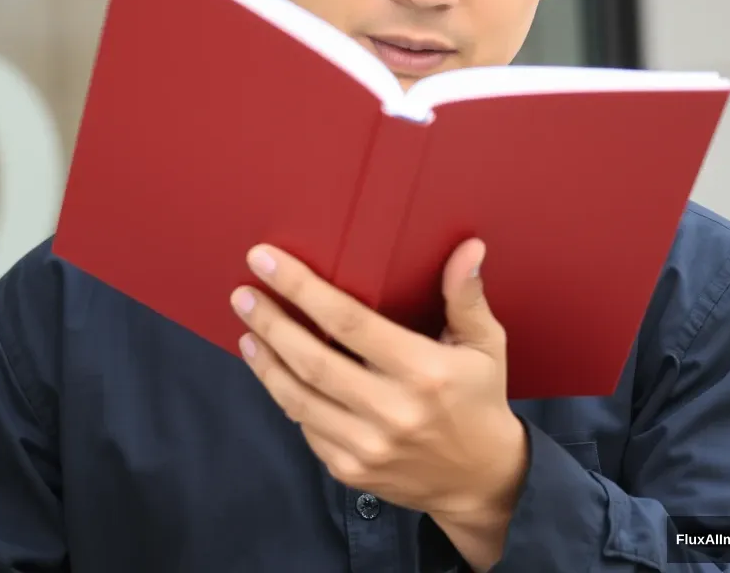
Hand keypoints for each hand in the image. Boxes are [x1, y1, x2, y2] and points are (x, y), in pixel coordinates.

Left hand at [229, 238, 527, 526]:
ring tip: (247, 328)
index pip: (349, 322)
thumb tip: (469, 248)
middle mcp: (392, 411)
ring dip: (266, 361)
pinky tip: (273, 370)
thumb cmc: (479, 399)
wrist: (482, 481)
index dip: (302, 289)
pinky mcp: (351, 471)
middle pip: (312, 360)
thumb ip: (467, 297)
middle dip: (271, 322)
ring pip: (298, 399)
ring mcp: (368, 447)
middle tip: (243, 295)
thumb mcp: (485, 345)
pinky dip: (285, 395)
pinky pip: (306, 428)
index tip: (266, 260)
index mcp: (423, 372)